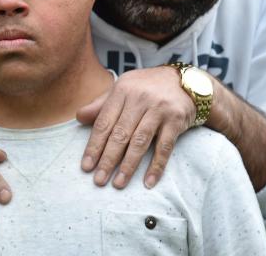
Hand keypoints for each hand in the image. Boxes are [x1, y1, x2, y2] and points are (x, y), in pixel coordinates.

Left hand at [76, 66, 194, 188]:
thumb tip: (79, 117)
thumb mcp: (123, 89)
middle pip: (120, 134)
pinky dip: (156, 166)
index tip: (86, 166)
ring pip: (140, 141)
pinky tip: (148, 182)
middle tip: (99, 180)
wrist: (186, 81)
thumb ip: (102, 104)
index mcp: (122, 90)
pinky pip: (165, 147)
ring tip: (118, 183)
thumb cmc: (147, 88)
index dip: (94, 146)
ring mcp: (159, 109)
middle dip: (108, 159)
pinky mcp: (176, 120)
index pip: (104, 122)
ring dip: (128, 165)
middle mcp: (140, 98)